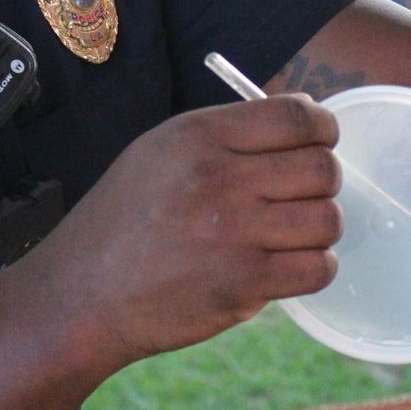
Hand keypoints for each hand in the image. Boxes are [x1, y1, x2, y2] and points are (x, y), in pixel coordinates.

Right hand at [27, 95, 341, 372]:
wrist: (83, 293)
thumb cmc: (124, 219)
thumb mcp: (161, 150)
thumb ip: (227, 134)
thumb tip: (302, 120)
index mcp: (200, 135)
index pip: (296, 116)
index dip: (322, 129)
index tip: (320, 142)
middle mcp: (219, 178)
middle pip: (322, 169)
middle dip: (323, 182)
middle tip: (300, 196)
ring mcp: (233, 232)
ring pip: (327, 220)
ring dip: (318, 229)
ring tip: (290, 235)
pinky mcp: (242, 284)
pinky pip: (318, 269)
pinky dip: (313, 268)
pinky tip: (286, 267)